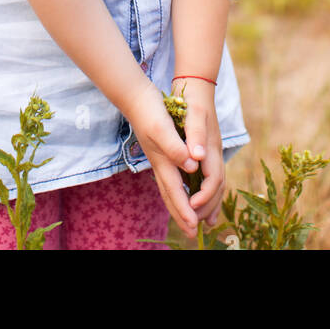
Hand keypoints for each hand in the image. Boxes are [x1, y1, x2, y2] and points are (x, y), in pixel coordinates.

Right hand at [125, 81, 206, 241]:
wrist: (135, 95)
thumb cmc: (148, 110)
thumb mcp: (162, 128)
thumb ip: (175, 149)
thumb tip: (191, 168)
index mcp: (162, 161)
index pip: (175, 192)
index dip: (185, 211)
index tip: (194, 228)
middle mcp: (160, 163)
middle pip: (171, 195)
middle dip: (181, 214)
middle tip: (192, 233)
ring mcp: (159, 157)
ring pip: (170, 187)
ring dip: (179, 204)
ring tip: (188, 218)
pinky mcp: (160, 150)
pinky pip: (171, 176)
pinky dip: (178, 188)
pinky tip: (183, 186)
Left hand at [173, 78, 224, 228]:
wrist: (198, 82)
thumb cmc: (194, 98)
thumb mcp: (194, 114)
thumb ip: (195, 135)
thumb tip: (196, 158)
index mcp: (211, 147)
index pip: (213, 179)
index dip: (204, 196)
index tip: (192, 207)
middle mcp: (214, 152)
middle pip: (217, 186)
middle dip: (208, 206)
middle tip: (196, 225)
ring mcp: (212, 151)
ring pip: (216, 183)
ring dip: (210, 202)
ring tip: (205, 221)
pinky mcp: (207, 149)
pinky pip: (211, 176)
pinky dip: (208, 191)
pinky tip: (200, 197)